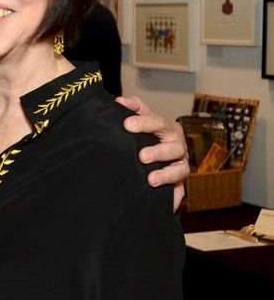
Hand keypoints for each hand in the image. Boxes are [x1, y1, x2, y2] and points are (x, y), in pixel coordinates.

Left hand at [117, 95, 187, 210]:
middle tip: (142, 156)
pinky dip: (174, 195)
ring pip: (180, 169)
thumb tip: (119, 101)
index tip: (127, 125)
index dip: (144, 122)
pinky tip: (165, 199)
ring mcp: (179, 164)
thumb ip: (133, 108)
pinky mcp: (178, 182)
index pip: (158, 122)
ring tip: (151, 179)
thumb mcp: (138, 121)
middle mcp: (176, 145)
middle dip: (158, 151)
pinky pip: (180, 190)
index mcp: (167, 128)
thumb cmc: (143, 136)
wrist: (148, 159)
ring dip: (166, 174)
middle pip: (173, 146)